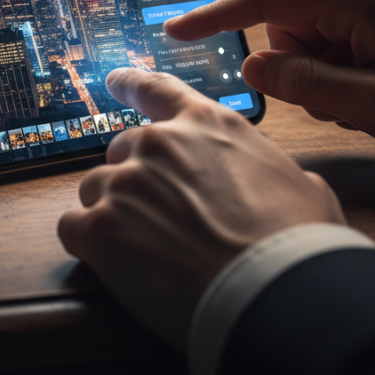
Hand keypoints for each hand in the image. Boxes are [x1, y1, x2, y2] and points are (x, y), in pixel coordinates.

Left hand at [58, 68, 344, 349]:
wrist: (274, 295)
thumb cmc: (295, 245)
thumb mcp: (301, 185)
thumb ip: (266, 169)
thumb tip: (270, 184)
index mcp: (205, 124)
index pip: (156, 89)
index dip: (131, 83)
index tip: (114, 80)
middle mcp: (157, 144)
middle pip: (121, 152)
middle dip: (135, 181)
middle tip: (163, 220)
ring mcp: (124, 183)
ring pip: (95, 190)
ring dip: (113, 215)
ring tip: (151, 251)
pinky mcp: (99, 227)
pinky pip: (73, 227)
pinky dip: (90, 246)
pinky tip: (120, 265)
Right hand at [164, 0, 374, 155]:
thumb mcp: (372, 104)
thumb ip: (304, 84)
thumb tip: (253, 65)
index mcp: (353, 1)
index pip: (264, 1)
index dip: (214, 15)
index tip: (175, 28)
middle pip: (285, 27)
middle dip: (297, 67)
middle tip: (340, 99)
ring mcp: (368, 0)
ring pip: (305, 39)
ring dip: (320, 75)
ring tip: (364, 97)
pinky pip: (329, 43)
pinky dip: (336, 71)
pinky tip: (371, 89)